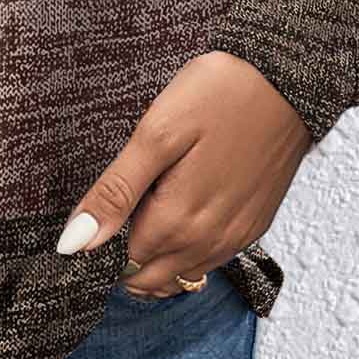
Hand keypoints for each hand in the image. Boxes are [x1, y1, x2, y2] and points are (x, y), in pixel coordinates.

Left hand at [55, 50, 313, 297]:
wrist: (285, 81)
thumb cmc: (218, 96)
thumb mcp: (156, 134)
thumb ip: (115, 192)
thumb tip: (73, 244)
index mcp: (177, 222)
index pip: (119, 264)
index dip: (101, 240)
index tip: (99, 208)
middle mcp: (208, 243)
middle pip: (148, 278)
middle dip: (124, 256)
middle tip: (119, 203)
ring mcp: (234, 239)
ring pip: (179, 274)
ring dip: (155, 254)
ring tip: (146, 202)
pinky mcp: (253, 227)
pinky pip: (208, 260)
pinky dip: (185, 250)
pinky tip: (180, 209)